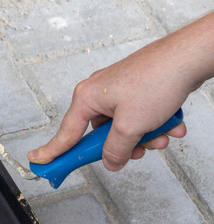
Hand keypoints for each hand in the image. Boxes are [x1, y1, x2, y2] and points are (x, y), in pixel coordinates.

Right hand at [27, 11, 213, 169]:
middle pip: (100, 134)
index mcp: (87, 98)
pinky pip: (139, 115)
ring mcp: (118, 89)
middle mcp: (98, 92)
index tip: (38, 161)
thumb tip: (111, 162)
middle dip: (123, 145)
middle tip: (135, 152)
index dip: (52, 151)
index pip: (66, 133)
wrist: (188, 58)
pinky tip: (169, 125)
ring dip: (144, 136)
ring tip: (161, 136)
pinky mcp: (136, 88)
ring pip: (124, 126)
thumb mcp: (130, 127)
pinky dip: (154, 124)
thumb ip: (115, 150)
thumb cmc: (157, 80)